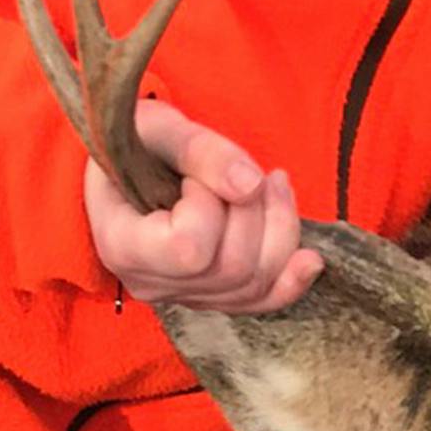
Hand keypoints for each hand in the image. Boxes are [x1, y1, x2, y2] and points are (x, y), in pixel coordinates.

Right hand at [83, 98, 323, 311]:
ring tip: (272, 183)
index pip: (187, 248)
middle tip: (248, 172)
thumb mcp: (159, 127)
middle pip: (230, 268)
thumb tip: (251, 186)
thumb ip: (201, 150)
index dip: (208, 203)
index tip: (192, 175)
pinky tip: (310, 258)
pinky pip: (260, 303)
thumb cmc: (138, 140)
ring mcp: (181, 295)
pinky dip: (292, 280)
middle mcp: (148, 282)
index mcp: (120, 242)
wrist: (135, 161)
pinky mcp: (211, 297)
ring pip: (253, 284)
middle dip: (255, 211)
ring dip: (279, 227)